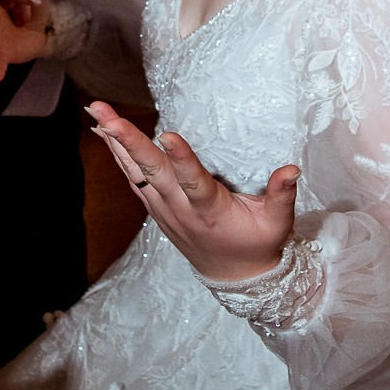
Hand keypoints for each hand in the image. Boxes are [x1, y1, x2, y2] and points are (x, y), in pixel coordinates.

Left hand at [85, 100, 297, 281]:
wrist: (233, 276)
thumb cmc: (257, 244)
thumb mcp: (277, 224)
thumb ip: (282, 195)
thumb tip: (292, 168)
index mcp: (210, 210)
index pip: (193, 182)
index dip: (181, 158)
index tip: (167, 133)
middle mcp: (180, 208)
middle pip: (151, 171)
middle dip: (127, 140)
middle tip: (105, 114)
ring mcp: (163, 209)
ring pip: (134, 172)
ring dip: (114, 142)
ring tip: (97, 112)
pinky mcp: (155, 208)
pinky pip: (132, 179)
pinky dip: (117, 156)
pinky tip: (104, 133)